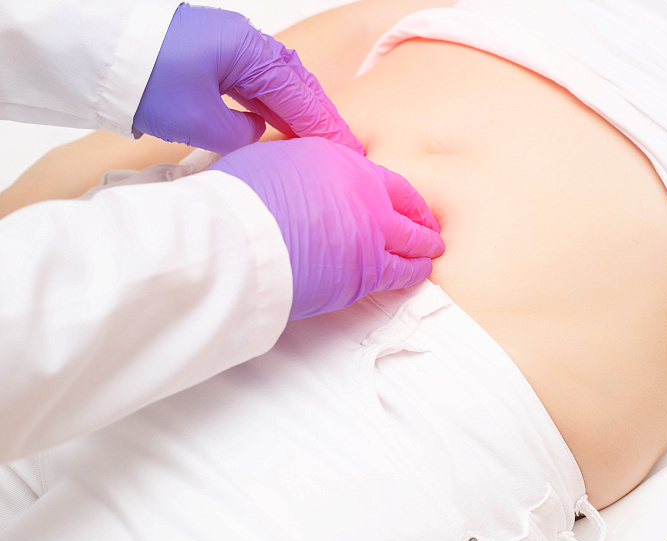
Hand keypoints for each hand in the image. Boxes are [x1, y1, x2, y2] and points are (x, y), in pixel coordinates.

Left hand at [133, 3, 360, 155]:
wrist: (97, 52)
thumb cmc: (146, 79)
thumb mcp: (200, 121)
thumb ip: (241, 133)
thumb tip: (256, 131)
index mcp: (249, 52)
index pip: (300, 95)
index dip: (324, 126)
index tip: (347, 150)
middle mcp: (245, 43)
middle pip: (296, 82)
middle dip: (319, 114)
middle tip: (342, 144)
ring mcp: (229, 45)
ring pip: (277, 80)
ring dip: (297, 109)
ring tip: (316, 138)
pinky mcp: (212, 53)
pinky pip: (255, 80)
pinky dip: (273, 102)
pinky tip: (279, 121)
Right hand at [209, 137, 444, 320]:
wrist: (241, 238)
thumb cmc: (241, 201)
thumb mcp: (271, 161)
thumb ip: (301, 170)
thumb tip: (299, 181)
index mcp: (340, 161)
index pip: (384, 179)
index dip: (401, 195)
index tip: (407, 203)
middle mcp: (364, 192)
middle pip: (405, 207)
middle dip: (421, 219)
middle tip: (430, 228)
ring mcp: (371, 231)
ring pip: (410, 240)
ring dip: (423, 246)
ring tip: (431, 252)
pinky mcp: (367, 270)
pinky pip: (400, 272)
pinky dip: (413, 271)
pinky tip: (419, 273)